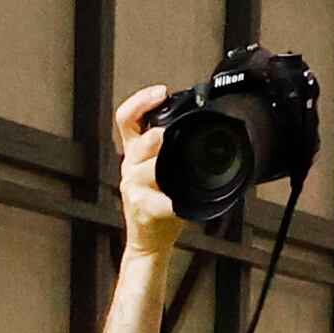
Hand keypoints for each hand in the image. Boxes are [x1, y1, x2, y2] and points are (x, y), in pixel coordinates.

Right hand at [115, 84, 179, 259]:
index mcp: (136, 151)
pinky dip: (169, 203)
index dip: (141, 101)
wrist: (150, 240)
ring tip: (172, 167)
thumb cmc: (162, 203)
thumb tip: (206, 125)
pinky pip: (157, 201)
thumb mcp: (166, 169)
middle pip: (138, 141)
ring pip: (145, 169)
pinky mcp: (142, 209)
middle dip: (154, 136)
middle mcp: (131, 166)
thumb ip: (175, 148)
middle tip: (167, 133)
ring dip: (159, 165)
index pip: (128, 118)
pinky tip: (177, 203)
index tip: (161, 92)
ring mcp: (133, 188)